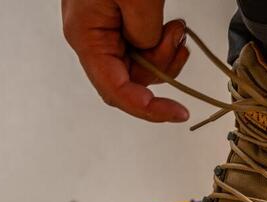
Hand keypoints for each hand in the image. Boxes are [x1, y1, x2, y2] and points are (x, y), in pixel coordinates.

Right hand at [62, 0, 189, 121]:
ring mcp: (106, 33)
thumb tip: (150, 52)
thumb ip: (145, 32)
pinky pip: (144, 49)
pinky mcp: (119, 24)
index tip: (179, 113)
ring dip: (166, 53)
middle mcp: (93, 40)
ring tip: (175, 27)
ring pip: (143, 67)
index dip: (149, 109)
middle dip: (162, 66)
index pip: (116, 91)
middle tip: (176, 37)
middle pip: (133, 81)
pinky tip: (171, 28)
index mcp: (87, 37)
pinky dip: (164, 44)